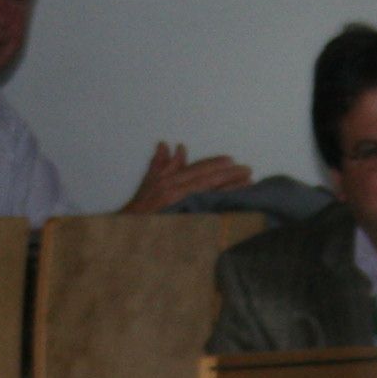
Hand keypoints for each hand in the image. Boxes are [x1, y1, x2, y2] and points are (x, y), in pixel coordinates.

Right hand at [120, 142, 253, 214]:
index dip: (214, 164)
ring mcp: (179, 205)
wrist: (128, 231)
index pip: (197, 170)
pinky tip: (234, 204)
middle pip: (207, 179)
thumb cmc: (139, 210)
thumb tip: (170, 146)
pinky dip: (219, 205)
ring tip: (248, 183)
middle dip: (228, 174)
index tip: (231, 161)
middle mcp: (175, 190)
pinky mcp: (182, 220)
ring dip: (229, 187)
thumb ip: (161, 164)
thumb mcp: (148, 183)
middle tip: (248, 171)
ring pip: (209, 192)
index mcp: (169, 181)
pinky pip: (205, 211)